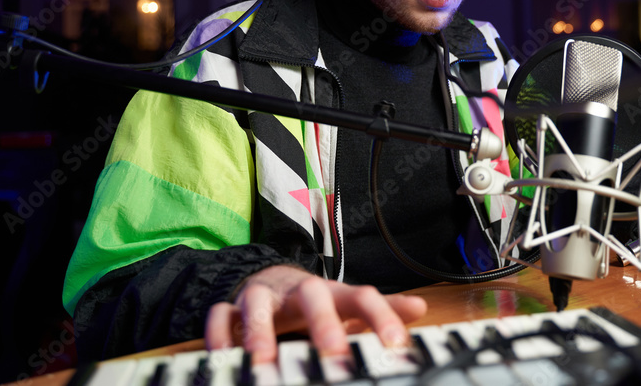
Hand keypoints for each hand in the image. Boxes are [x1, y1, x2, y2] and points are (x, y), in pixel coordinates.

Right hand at [204, 264, 427, 363]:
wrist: (273, 280)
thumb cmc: (317, 301)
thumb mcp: (349, 305)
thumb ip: (381, 309)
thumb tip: (420, 307)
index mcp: (333, 293)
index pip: (362, 296)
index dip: (381, 317)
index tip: (395, 345)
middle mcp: (299, 291)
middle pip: (312, 294)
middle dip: (322, 323)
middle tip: (334, 353)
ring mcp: (264, 297)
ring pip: (258, 301)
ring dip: (260, 330)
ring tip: (263, 360)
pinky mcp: (233, 308)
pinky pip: (220, 315)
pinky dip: (220, 334)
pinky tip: (224, 356)